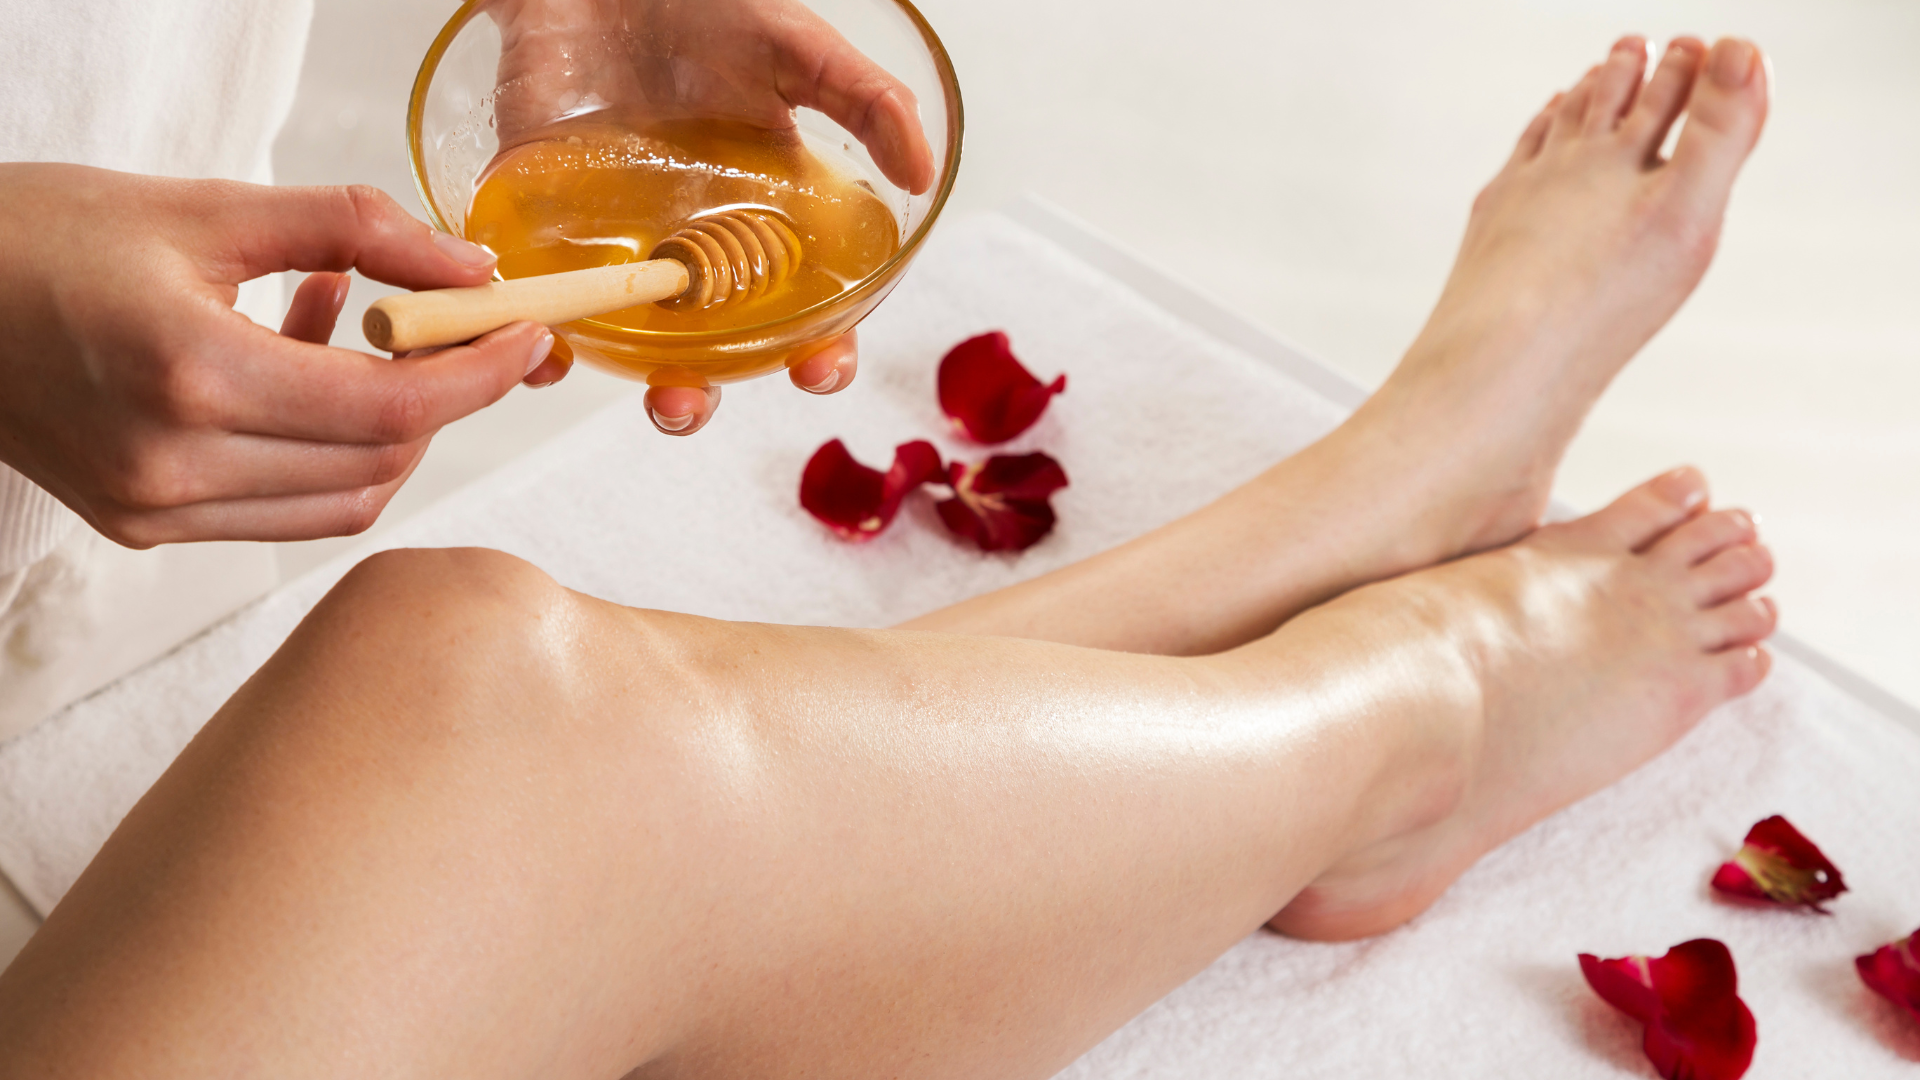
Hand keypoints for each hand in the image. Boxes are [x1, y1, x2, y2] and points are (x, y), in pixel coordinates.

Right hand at [0, 163, 552, 546]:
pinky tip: (307, 365)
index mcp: (190, 375)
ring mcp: (155, 509)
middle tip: (461, 327)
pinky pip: (284, 508)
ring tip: (363, 330)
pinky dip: (327, 449)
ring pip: (342, 498)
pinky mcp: (144, 525)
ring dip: (389, 427)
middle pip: (380, 460)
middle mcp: (173, 464)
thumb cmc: (41, 238)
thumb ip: (357, 231)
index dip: (477, 374)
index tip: (525, 335)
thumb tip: (470, 265)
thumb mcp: (209, 208)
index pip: (390, 407)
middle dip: (445, 399)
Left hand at [485, 0, 926, 433]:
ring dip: (619, 379)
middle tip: (683, 401)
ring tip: (614, 384)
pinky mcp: (543, 223)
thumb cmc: (707, 6)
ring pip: (622, 342)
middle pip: (702, 355)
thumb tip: (922, 172)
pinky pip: (542, 296)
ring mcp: (616, 244)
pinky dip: (537, 330)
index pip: (800, 318)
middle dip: (696, 396)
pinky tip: (542, 340)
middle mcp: (690, 250)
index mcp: (762, 226)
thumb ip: (865, 102)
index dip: (817, 356)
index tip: (818, 369)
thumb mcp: (797, 47)